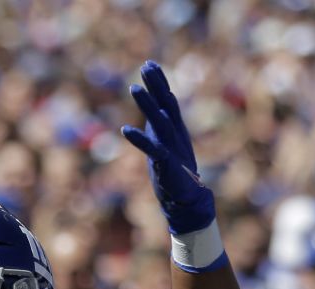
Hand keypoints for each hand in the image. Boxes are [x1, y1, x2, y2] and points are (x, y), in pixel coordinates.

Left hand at [121, 61, 214, 234]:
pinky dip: (139, 140)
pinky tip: (125, 130)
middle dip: (156, 85)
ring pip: (160, 122)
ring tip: (134, 88)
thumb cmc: (175, 171)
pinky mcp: (166, 164)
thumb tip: (153, 109)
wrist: (188, 199)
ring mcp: (172, 148)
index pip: (168, 100)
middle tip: (146, 65)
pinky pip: (151, 150)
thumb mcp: (167, 143)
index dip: (159, 82)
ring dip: (147, 105)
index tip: (149, 64)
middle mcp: (175, 134)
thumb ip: (160, 126)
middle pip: (166, 104)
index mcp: (175, 128)